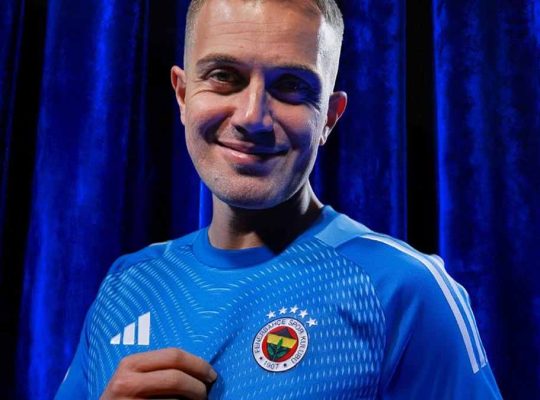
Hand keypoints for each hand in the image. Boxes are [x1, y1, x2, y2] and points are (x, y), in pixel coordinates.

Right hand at [100, 347, 216, 399]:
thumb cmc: (123, 397)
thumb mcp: (133, 377)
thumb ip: (157, 368)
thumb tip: (198, 368)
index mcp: (130, 363)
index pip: (173, 355)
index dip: (198, 364)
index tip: (211, 374)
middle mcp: (127, 382)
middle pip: (176, 378)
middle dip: (198, 386)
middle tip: (206, 392)